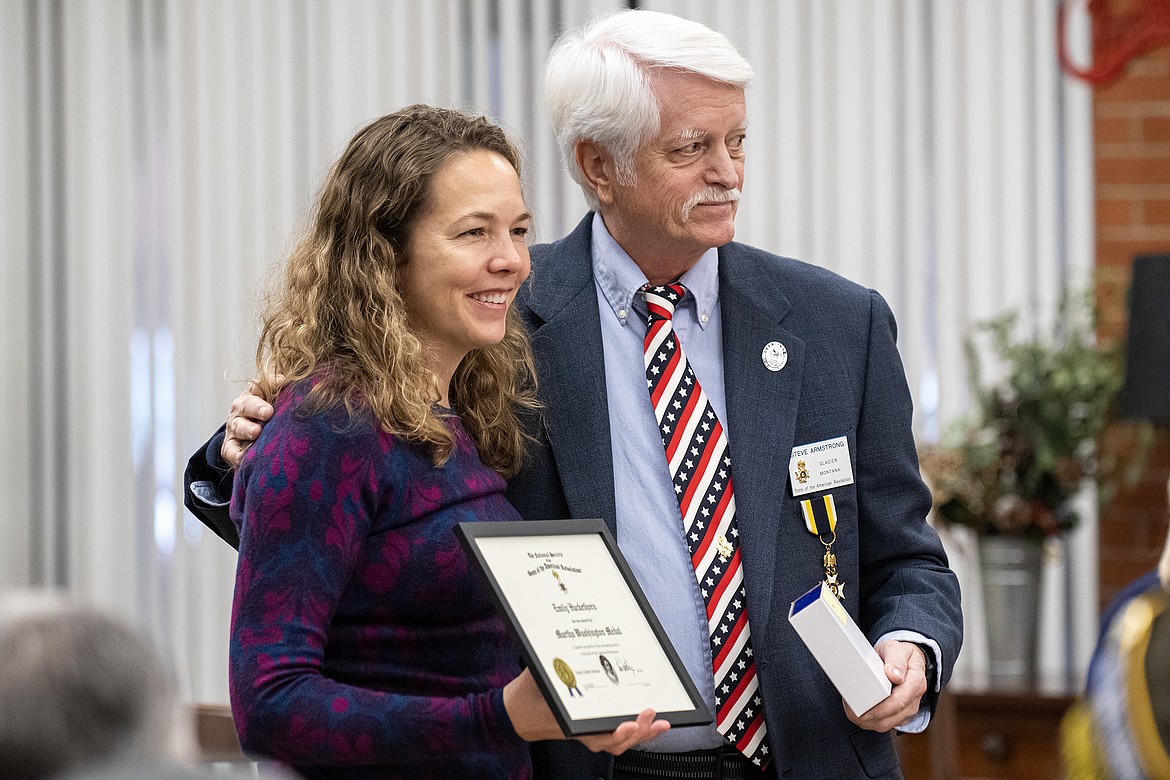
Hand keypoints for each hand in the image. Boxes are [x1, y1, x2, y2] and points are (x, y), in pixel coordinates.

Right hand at [221, 378, 279, 467]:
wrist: (250, 434)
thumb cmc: (268, 413)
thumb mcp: (274, 400)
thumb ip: (280, 390)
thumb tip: (285, 381)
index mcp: (253, 394)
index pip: (258, 385)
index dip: (270, 383)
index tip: (281, 383)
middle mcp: (240, 409)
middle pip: (247, 405)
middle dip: (257, 408)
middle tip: (268, 412)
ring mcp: (234, 427)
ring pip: (238, 426)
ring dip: (247, 429)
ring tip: (256, 432)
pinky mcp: (230, 446)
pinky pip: (231, 450)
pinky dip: (236, 454)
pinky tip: (244, 457)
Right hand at [503, 669, 668, 752]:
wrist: (515, 712)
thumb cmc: (525, 697)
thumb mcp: (536, 676)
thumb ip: (552, 664)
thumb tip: (560, 647)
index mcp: (567, 722)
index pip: (595, 734)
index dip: (615, 733)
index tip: (629, 724)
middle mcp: (580, 731)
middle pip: (614, 741)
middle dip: (637, 732)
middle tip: (650, 716)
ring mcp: (587, 731)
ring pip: (618, 741)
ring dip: (641, 735)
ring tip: (659, 723)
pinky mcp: (591, 726)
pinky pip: (615, 735)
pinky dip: (634, 731)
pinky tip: (649, 723)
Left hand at [843, 640, 927, 731]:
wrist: (906, 659)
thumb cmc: (900, 654)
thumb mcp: (897, 648)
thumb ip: (896, 660)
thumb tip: (894, 675)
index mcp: (916, 682)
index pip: (900, 701)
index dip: (881, 708)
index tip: (864, 707)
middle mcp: (914, 699)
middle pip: (892, 716)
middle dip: (870, 717)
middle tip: (851, 710)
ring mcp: (907, 709)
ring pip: (887, 724)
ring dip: (868, 722)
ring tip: (852, 711)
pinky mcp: (899, 715)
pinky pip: (884, 724)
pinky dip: (870, 721)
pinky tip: (858, 714)